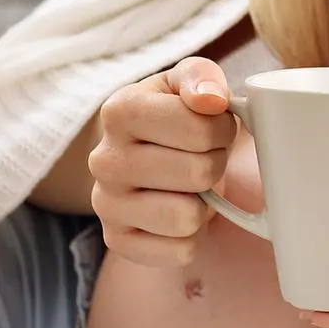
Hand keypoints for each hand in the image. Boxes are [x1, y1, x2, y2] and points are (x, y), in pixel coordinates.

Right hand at [88, 56, 237, 266]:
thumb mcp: (190, 80)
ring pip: (188, 216)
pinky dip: (193, 234)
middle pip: (199, 172)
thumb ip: (202, 77)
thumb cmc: (177, 112)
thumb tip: (211, 99)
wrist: (151, 151)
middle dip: (216, 162)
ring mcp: (105, 204)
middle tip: (205, 155)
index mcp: (121, 109)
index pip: (201, 128)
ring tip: (191, 182)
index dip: (223, 128)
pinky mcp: (118, 241)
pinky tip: (179, 209)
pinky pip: (180, 250)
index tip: (216, 125)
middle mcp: (104, 159)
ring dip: (205, 201)